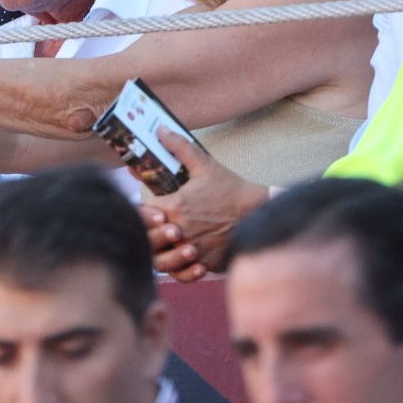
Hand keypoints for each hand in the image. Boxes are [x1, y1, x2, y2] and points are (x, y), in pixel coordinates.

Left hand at [142, 129, 267, 280]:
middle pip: (148, 240)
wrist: (261, 212)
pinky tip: (182, 258)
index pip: (142, 215)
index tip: (150, 210)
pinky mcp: (206, 264)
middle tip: (157, 228)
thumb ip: (179, 147)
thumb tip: (160, 130)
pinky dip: (179, 269)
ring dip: (161, 253)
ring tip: (168, 244)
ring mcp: (193, 250)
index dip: (142, 214)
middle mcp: (180, 231)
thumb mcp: (205, 165)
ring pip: (162, 260)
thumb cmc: (231, 189)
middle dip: (149, 234)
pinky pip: (182, 272)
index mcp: (175, 207)